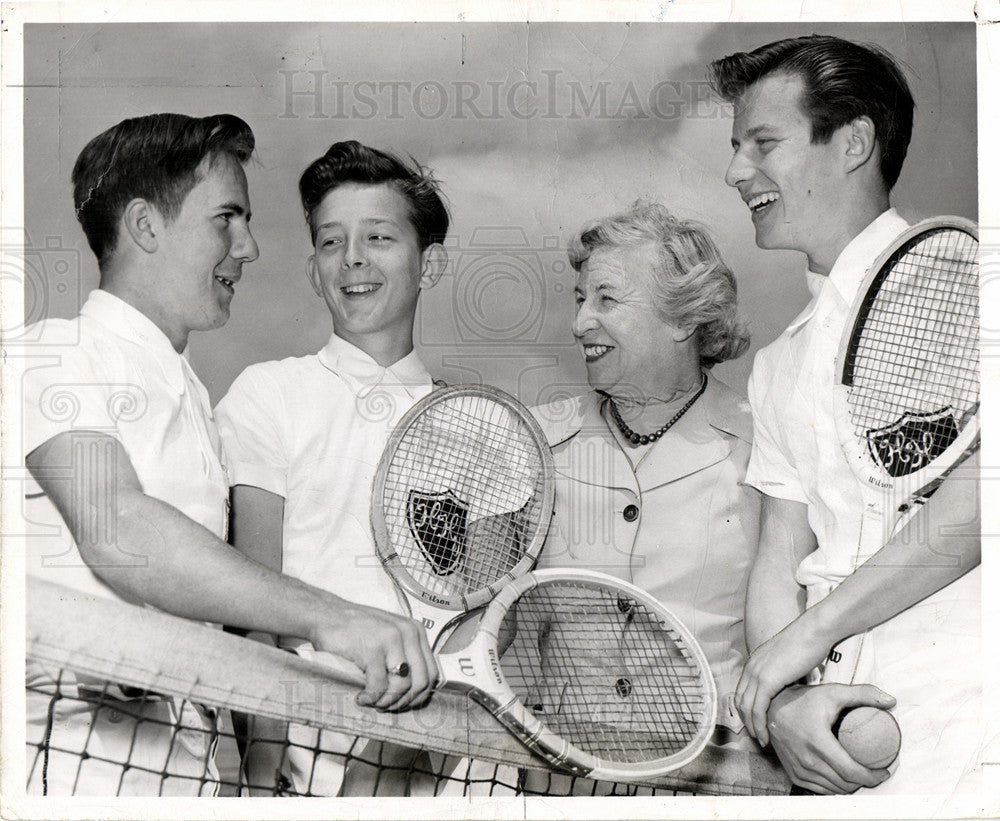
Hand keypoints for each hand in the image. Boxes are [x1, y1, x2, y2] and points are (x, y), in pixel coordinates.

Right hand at [309, 600, 436, 711]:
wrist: (325, 613)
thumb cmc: (356, 630)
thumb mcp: (388, 637)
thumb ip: (404, 655)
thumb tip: (414, 694)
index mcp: (416, 631)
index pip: (431, 673)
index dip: (418, 696)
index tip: (400, 703)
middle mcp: (408, 632)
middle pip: (420, 682)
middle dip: (402, 702)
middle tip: (384, 706)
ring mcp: (391, 639)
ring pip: (401, 686)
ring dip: (385, 702)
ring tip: (371, 701)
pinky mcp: (373, 648)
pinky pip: (379, 686)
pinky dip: (370, 698)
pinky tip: (360, 696)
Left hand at [737, 616, 832, 743]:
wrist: (813, 631)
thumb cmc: (809, 644)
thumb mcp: (791, 662)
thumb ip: (786, 676)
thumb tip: (793, 690)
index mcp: (755, 662)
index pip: (743, 691)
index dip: (748, 710)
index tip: (757, 724)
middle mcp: (751, 667)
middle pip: (740, 700)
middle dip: (747, 721)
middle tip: (758, 736)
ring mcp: (756, 673)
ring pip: (747, 707)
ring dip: (753, 727)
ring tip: (762, 741)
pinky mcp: (767, 680)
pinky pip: (757, 708)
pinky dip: (759, 724)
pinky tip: (766, 735)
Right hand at [766, 683, 896, 793]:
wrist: (770, 709)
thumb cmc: (803, 699)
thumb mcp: (832, 693)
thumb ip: (862, 694)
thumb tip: (891, 700)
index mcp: (817, 741)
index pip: (851, 771)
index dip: (873, 776)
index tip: (885, 770)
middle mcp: (806, 759)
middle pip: (845, 784)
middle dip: (866, 782)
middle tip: (876, 771)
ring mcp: (799, 769)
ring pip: (834, 790)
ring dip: (851, 786)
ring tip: (862, 774)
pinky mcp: (794, 774)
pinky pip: (821, 790)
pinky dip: (835, 788)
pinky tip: (844, 779)